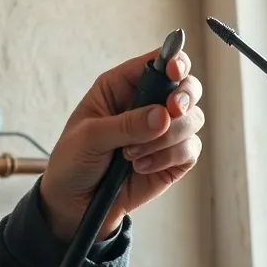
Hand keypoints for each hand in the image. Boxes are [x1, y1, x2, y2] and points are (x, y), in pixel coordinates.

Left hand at [39, 47, 204, 241]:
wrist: (74, 204)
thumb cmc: (73, 161)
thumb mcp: (89, 137)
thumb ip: (125, 124)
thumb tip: (163, 116)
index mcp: (123, 87)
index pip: (159, 63)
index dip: (174, 61)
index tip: (175, 71)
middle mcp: (148, 104)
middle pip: (188, 87)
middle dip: (184, 98)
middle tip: (170, 113)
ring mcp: (164, 131)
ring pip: (193, 119)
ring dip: (167, 138)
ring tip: (132, 154)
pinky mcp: (173, 158)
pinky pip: (190, 150)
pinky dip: (168, 158)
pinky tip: (141, 167)